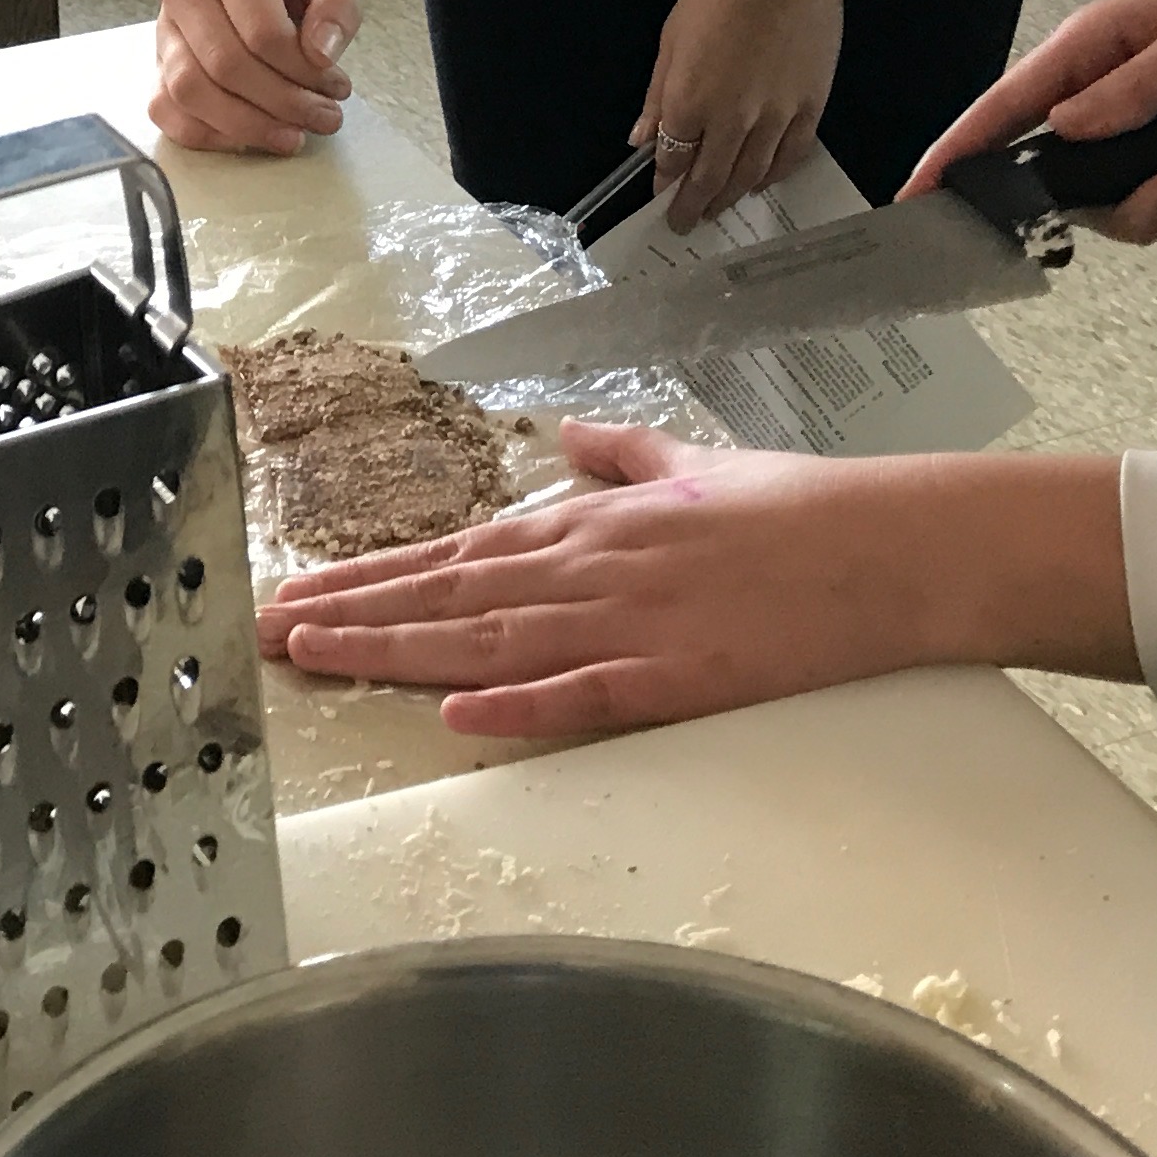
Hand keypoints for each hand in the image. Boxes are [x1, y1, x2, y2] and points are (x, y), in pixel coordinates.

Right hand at [150, 0, 358, 155]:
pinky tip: (249, 139)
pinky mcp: (155, 59)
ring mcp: (163, 25)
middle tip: (325, 119)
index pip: (262, 31)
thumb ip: (339, 7)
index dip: (303, 71)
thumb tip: (322, 55)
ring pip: (189, 91)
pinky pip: (164, 109)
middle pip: (225, 65)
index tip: (337, 87)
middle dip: (282, 104)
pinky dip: (207, 135)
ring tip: (292, 136)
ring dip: (246, 126)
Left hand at [256, 422, 938, 736]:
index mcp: (591, 521)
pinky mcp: (679, 677)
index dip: (372, 578)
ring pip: (491, 640)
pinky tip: (454, 718)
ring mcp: (630, 622)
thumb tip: (575, 438)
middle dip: (354, 614)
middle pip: (450, 596)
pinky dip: (517, 707)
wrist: (888, 545)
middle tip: (269, 631)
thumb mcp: (694, 462)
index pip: (456, 554)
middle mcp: (592, 566)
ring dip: (399, 651)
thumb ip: (624, 455)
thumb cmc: (797, 506)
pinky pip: (584, 695)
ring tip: (320, 658)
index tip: (303, 593)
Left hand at [634, 0, 842, 224]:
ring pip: (750, 175)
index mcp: (689, 102)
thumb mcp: (672, 39)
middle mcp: (731, 120)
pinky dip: (773, 176)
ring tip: (718, 210)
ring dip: (730, 198)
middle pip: (710, 177)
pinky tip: (761, 183)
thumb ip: (658, 95)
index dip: (664, 181)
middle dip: (693, 205)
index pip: (672, 158)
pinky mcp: (809, 109)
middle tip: (684, 223)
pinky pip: (791, 156)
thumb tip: (641, 138)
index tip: (659, 195)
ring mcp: (775, 118)